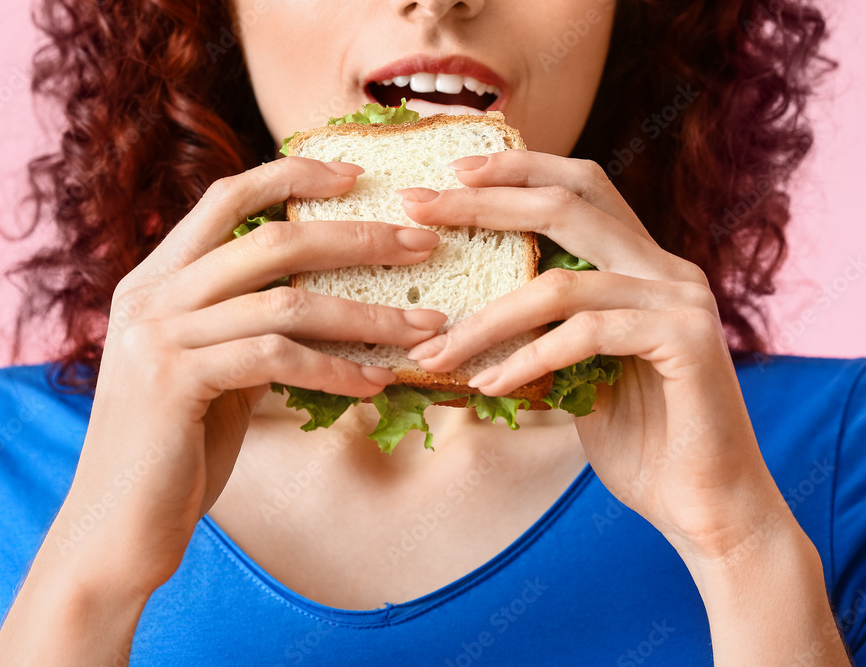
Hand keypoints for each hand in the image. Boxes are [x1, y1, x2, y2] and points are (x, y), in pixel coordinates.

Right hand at [0, 157, 447, 663]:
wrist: (117, 526)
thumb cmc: (175, 450)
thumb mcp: (213, 371)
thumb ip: (251, 328)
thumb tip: (326, 303)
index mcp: (157, 280)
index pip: (228, 198)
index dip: (293, 175)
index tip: (357, 176)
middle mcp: (151, 295)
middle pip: (272, 240)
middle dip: (358, 238)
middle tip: (423, 244)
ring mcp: (158, 335)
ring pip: (286, 302)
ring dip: (368, 315)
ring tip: (427, 327)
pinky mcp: (175, 380)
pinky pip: (277, 359)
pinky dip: (337, 368)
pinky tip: (378, 382)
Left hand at [399, 150, 788, 560]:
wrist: (706, 505)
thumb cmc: (637, 441)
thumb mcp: (577, 376)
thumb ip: (542, 335)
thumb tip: (457, 323)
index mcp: (642, 264)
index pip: (579, 188)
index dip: (516, 169)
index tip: (450, 171)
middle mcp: (665, 268)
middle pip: (566, 205)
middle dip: (485, 202)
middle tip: (420, 207)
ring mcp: (681, 300)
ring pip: (560, 284)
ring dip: (485, 320)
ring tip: (432, 351)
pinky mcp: (686, 340)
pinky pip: (585, 335)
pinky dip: (527, 360)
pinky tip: (488, 386)